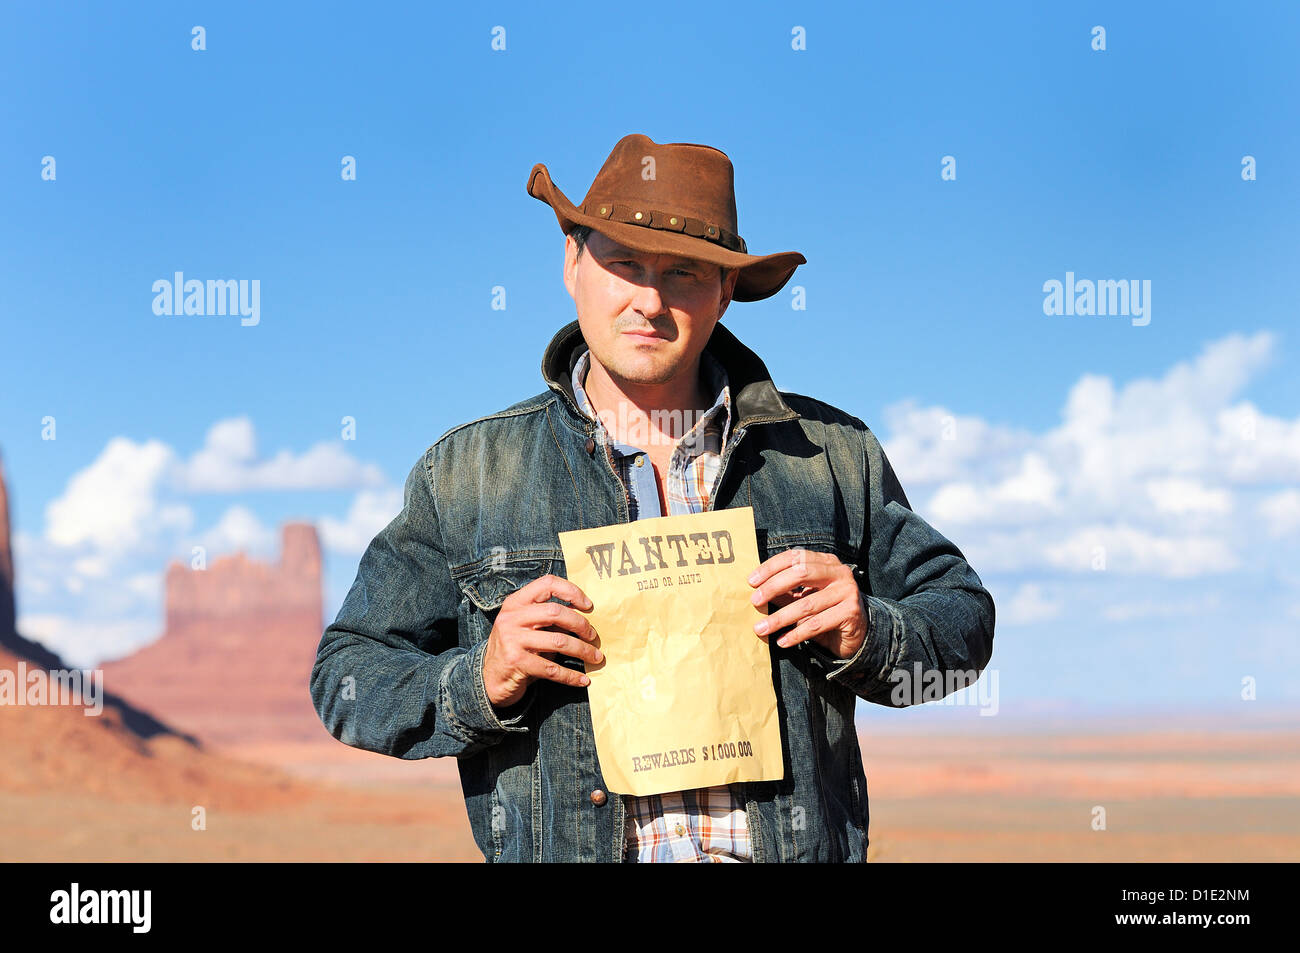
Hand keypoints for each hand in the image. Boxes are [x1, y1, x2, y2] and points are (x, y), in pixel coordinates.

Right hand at [483, 574, 602, 707]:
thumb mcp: (527, 627)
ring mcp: (513, 639)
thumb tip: (585, 615)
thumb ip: (549, 618)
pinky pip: (552, 669)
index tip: (588, 605)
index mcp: (516, 602)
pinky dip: (571, 676)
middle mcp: (512, 617)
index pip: (547, 584)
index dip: (571, 591)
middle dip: (581, 624)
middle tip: (593, 636)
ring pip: (559, 641)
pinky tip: (583, 679)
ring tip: (595, 657)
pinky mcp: (517, 662)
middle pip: (556, 612)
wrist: (490, 678)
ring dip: (582, 650)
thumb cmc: (516, 648)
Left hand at [747, 549, 867, 659]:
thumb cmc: (825, 611)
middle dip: (773, 586)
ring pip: (806, 604)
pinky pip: (816, 624)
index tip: (751, 582)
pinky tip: (782, 641)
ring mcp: (847, 591)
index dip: (771, 567)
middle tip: (754, 601)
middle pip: (801, 573)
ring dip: (779, 618)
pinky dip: (796, 634)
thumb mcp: (803, 597)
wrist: (857, 633)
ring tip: (760, 628)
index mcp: (826, 562)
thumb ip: (784, 591)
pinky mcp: (850, 612)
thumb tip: (756, 589)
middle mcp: (839, 572)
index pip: (795, 556)